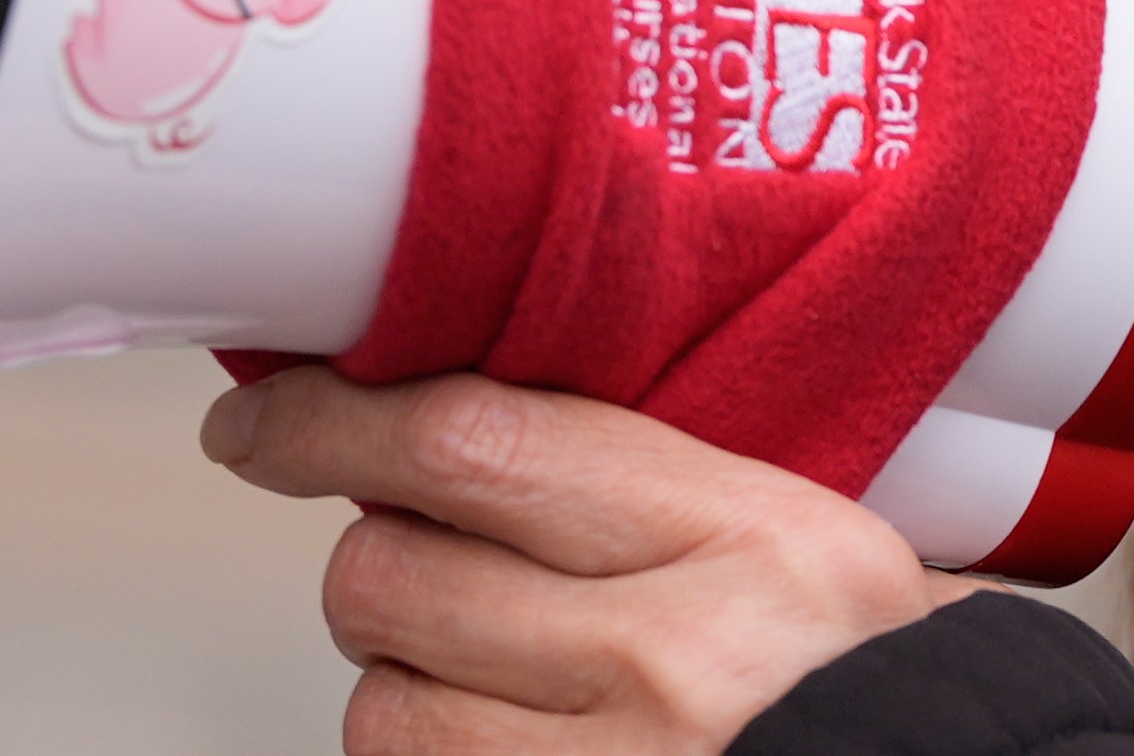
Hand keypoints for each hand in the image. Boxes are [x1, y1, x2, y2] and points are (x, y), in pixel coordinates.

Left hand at [202, 366, 979, 753]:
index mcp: (742, 533)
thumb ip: (636, 465)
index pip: (469, 437)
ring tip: (504, 682)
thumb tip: (433, 411)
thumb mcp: (791, 531)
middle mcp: (672, 658)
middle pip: (390, 572)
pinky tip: (512, 744)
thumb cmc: (868, 677)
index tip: (265, 421)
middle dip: (381, 565)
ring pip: (383, 703)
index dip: (328, 422)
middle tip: (443, 568)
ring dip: (407, 683)